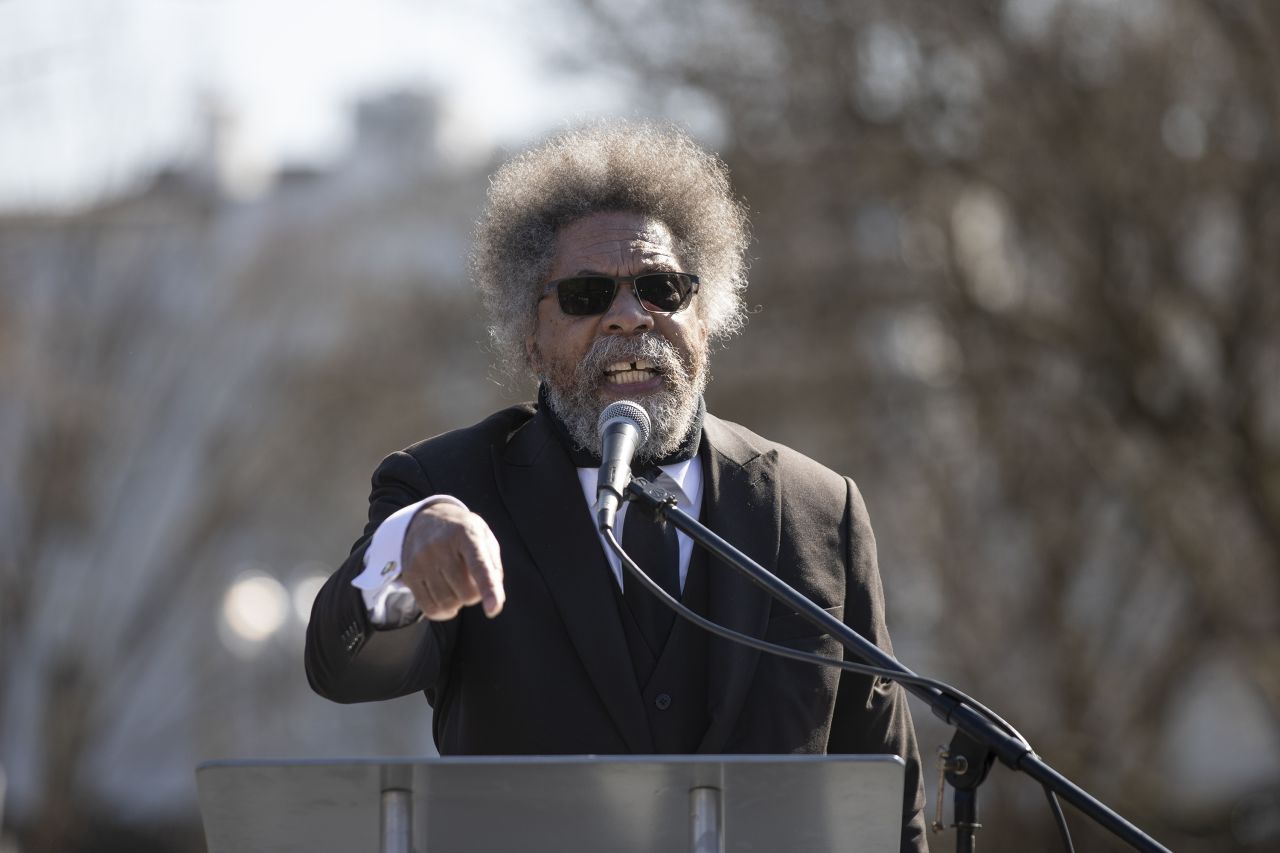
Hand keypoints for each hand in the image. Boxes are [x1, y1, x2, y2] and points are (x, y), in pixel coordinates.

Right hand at [400, 502, 504, 619]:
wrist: (426, 519)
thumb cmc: (463, 534)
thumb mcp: (483, 538)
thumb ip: (493, 567)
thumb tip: (492, 600)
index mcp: (467, 534)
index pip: (479, 566)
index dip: (488, 589)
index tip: (493, 610)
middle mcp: (441, 546)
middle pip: (465, 593)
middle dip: (475, 595)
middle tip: (472, 581)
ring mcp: (422, 560)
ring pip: (447, 603)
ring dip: (459, 603)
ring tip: (458, 586)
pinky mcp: (409, 574)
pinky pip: (429, 608)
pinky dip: (443, 612)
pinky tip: (448, 603)